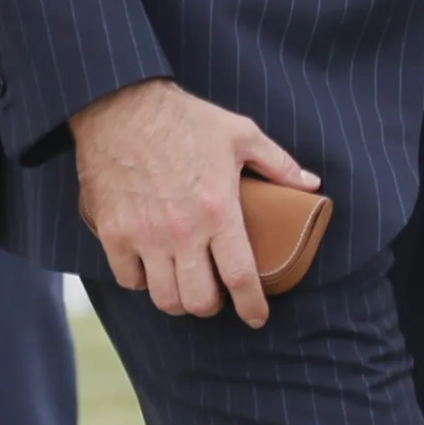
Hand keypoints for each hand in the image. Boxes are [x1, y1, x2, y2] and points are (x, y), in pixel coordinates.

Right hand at [69, 79, 315, 327]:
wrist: (122, 106)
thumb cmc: (186, 119)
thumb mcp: (241, 134)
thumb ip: (279, 164)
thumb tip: (310, 186)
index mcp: (219, 210)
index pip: (241, 277)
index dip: (253, 306)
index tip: (257, 318)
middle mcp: (182, 232)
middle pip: (200, 301)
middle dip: (213, 306)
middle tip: (217, 295)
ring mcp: (144, 236)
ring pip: (165, 298)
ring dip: (179, 299)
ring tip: (186, 285)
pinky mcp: (113, 234)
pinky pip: (128, 280)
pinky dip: (141, 281)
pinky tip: (151, 267)